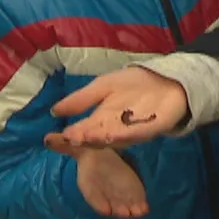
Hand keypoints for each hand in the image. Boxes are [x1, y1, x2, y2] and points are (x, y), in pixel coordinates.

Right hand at [52, 67, 189, 148]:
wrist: (164, 80)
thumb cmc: (132, 84)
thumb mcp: (102, 87)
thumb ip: (80, 99)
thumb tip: (54, 111)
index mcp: (101, 121)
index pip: (83, 130)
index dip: (72, 134)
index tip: (57, 137)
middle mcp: (114, 130)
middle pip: (97, 137)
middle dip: (85, 138)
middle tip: (72, 138)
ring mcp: (132, 131)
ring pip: (114, 138)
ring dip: (101, 138)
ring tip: (87, 136)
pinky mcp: (150, 129)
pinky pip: (136, 134)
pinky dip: (125, 135)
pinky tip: (112, 134)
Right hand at [64, 143, 149, 218]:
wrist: (100, 151)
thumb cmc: (88, 150)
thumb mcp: (76, 145)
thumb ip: (63, 144)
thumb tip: (46, 138)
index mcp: (88, 181)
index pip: (92, 194)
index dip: (99, 203)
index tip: (107, 211)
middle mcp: (103, 189)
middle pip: (110, 201)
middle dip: (118, 208)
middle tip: (126, 214)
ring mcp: (117, 190)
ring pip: (123, 202)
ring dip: (131, 208)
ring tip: (139, 212)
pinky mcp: (131, 188)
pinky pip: (135, 197)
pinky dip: (140, 204)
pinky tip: (145, 208)